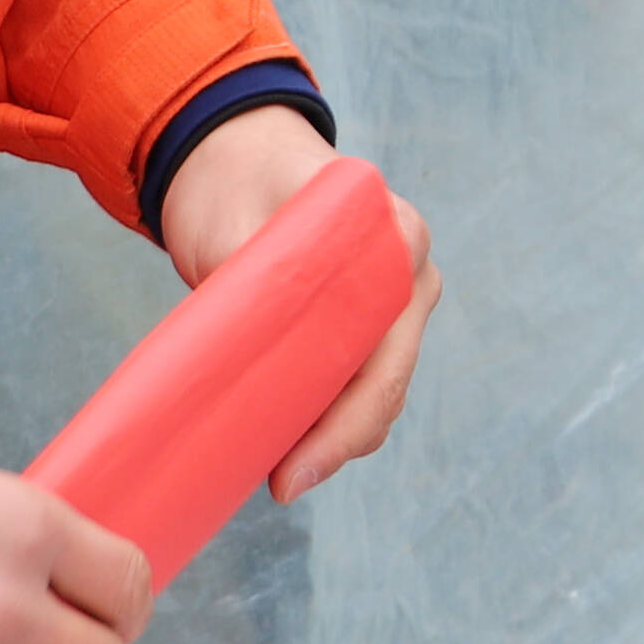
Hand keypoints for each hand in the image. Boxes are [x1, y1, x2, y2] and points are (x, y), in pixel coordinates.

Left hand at [156, 110, 440, 498]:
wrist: (234, 157)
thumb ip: (254, 280)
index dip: (345, 421)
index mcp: (394, 236)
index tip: (294, 468)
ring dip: (336, 436)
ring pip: (380, 389)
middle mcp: (410, 268)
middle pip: (389, 380)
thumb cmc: (236, 181)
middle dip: (339, 442)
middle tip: (280, 486)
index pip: (385, 351)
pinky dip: (330, 416)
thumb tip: (244, 361)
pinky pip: (362, 380)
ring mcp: (396, 295)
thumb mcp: (237, 223)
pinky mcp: (369, 319)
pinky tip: (290, 447)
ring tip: (278, 472)